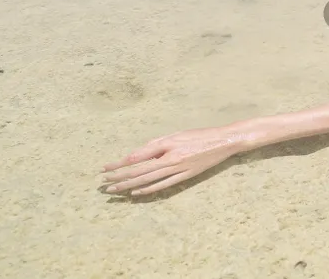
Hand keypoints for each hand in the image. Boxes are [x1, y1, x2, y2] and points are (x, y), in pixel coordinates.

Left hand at [102, 126, 246, 196]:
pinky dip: (148, 190)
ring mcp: (178, 169)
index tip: (105, 168)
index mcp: (168, 146)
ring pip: (148, 180)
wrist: (224, 140)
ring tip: (115, 190)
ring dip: (129, 186)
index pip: (137, 157)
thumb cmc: (199, 135)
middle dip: (120, 177)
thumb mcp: (176, 134)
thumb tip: (139, 155)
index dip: (120, 163)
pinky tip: (136, 193)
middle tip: (103, 184)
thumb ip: (157, 144)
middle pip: (139, 171)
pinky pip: (163, 185)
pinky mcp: (185, 176)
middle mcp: (171, 159)